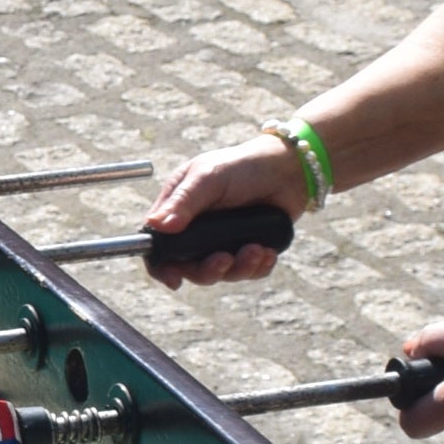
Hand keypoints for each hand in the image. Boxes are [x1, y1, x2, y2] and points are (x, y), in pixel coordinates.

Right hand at [140, 131, 314, 287]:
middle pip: (189, 268)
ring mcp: (222, 242)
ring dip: (239, 268)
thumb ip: (183, 202)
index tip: (174, 278)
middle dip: (208, 270)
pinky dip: (258, 267)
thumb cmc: (242, 165)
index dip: (160, 265)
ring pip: (221, 274)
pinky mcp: (247, 249)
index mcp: (178, 210)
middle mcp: (196, 230)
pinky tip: (268, 252)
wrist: (287, 168)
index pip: (158, 245)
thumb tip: (155, 225)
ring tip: (257, 250)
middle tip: (225, 259)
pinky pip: (247, 272)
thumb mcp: (208, 178)